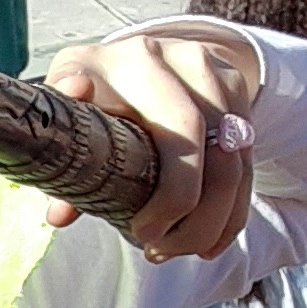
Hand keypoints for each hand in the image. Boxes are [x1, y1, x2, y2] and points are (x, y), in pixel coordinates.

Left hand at [41, 28, 258, 261]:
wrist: (125, 59)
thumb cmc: (84, 103)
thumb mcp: (65, 122)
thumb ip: (62, 163)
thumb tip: (61, 215)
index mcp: (113, 64)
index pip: (167, 127)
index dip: (167, 188)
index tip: (141, 231)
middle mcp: (166, 57)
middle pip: (203, 141)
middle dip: (187, 208)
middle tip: (158, 247)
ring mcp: (208, 68)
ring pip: (232, 154)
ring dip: (214, 216)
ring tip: (183, 250)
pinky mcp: (234, 87)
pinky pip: (245, 158)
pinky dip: (232, 209)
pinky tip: (212, 242)